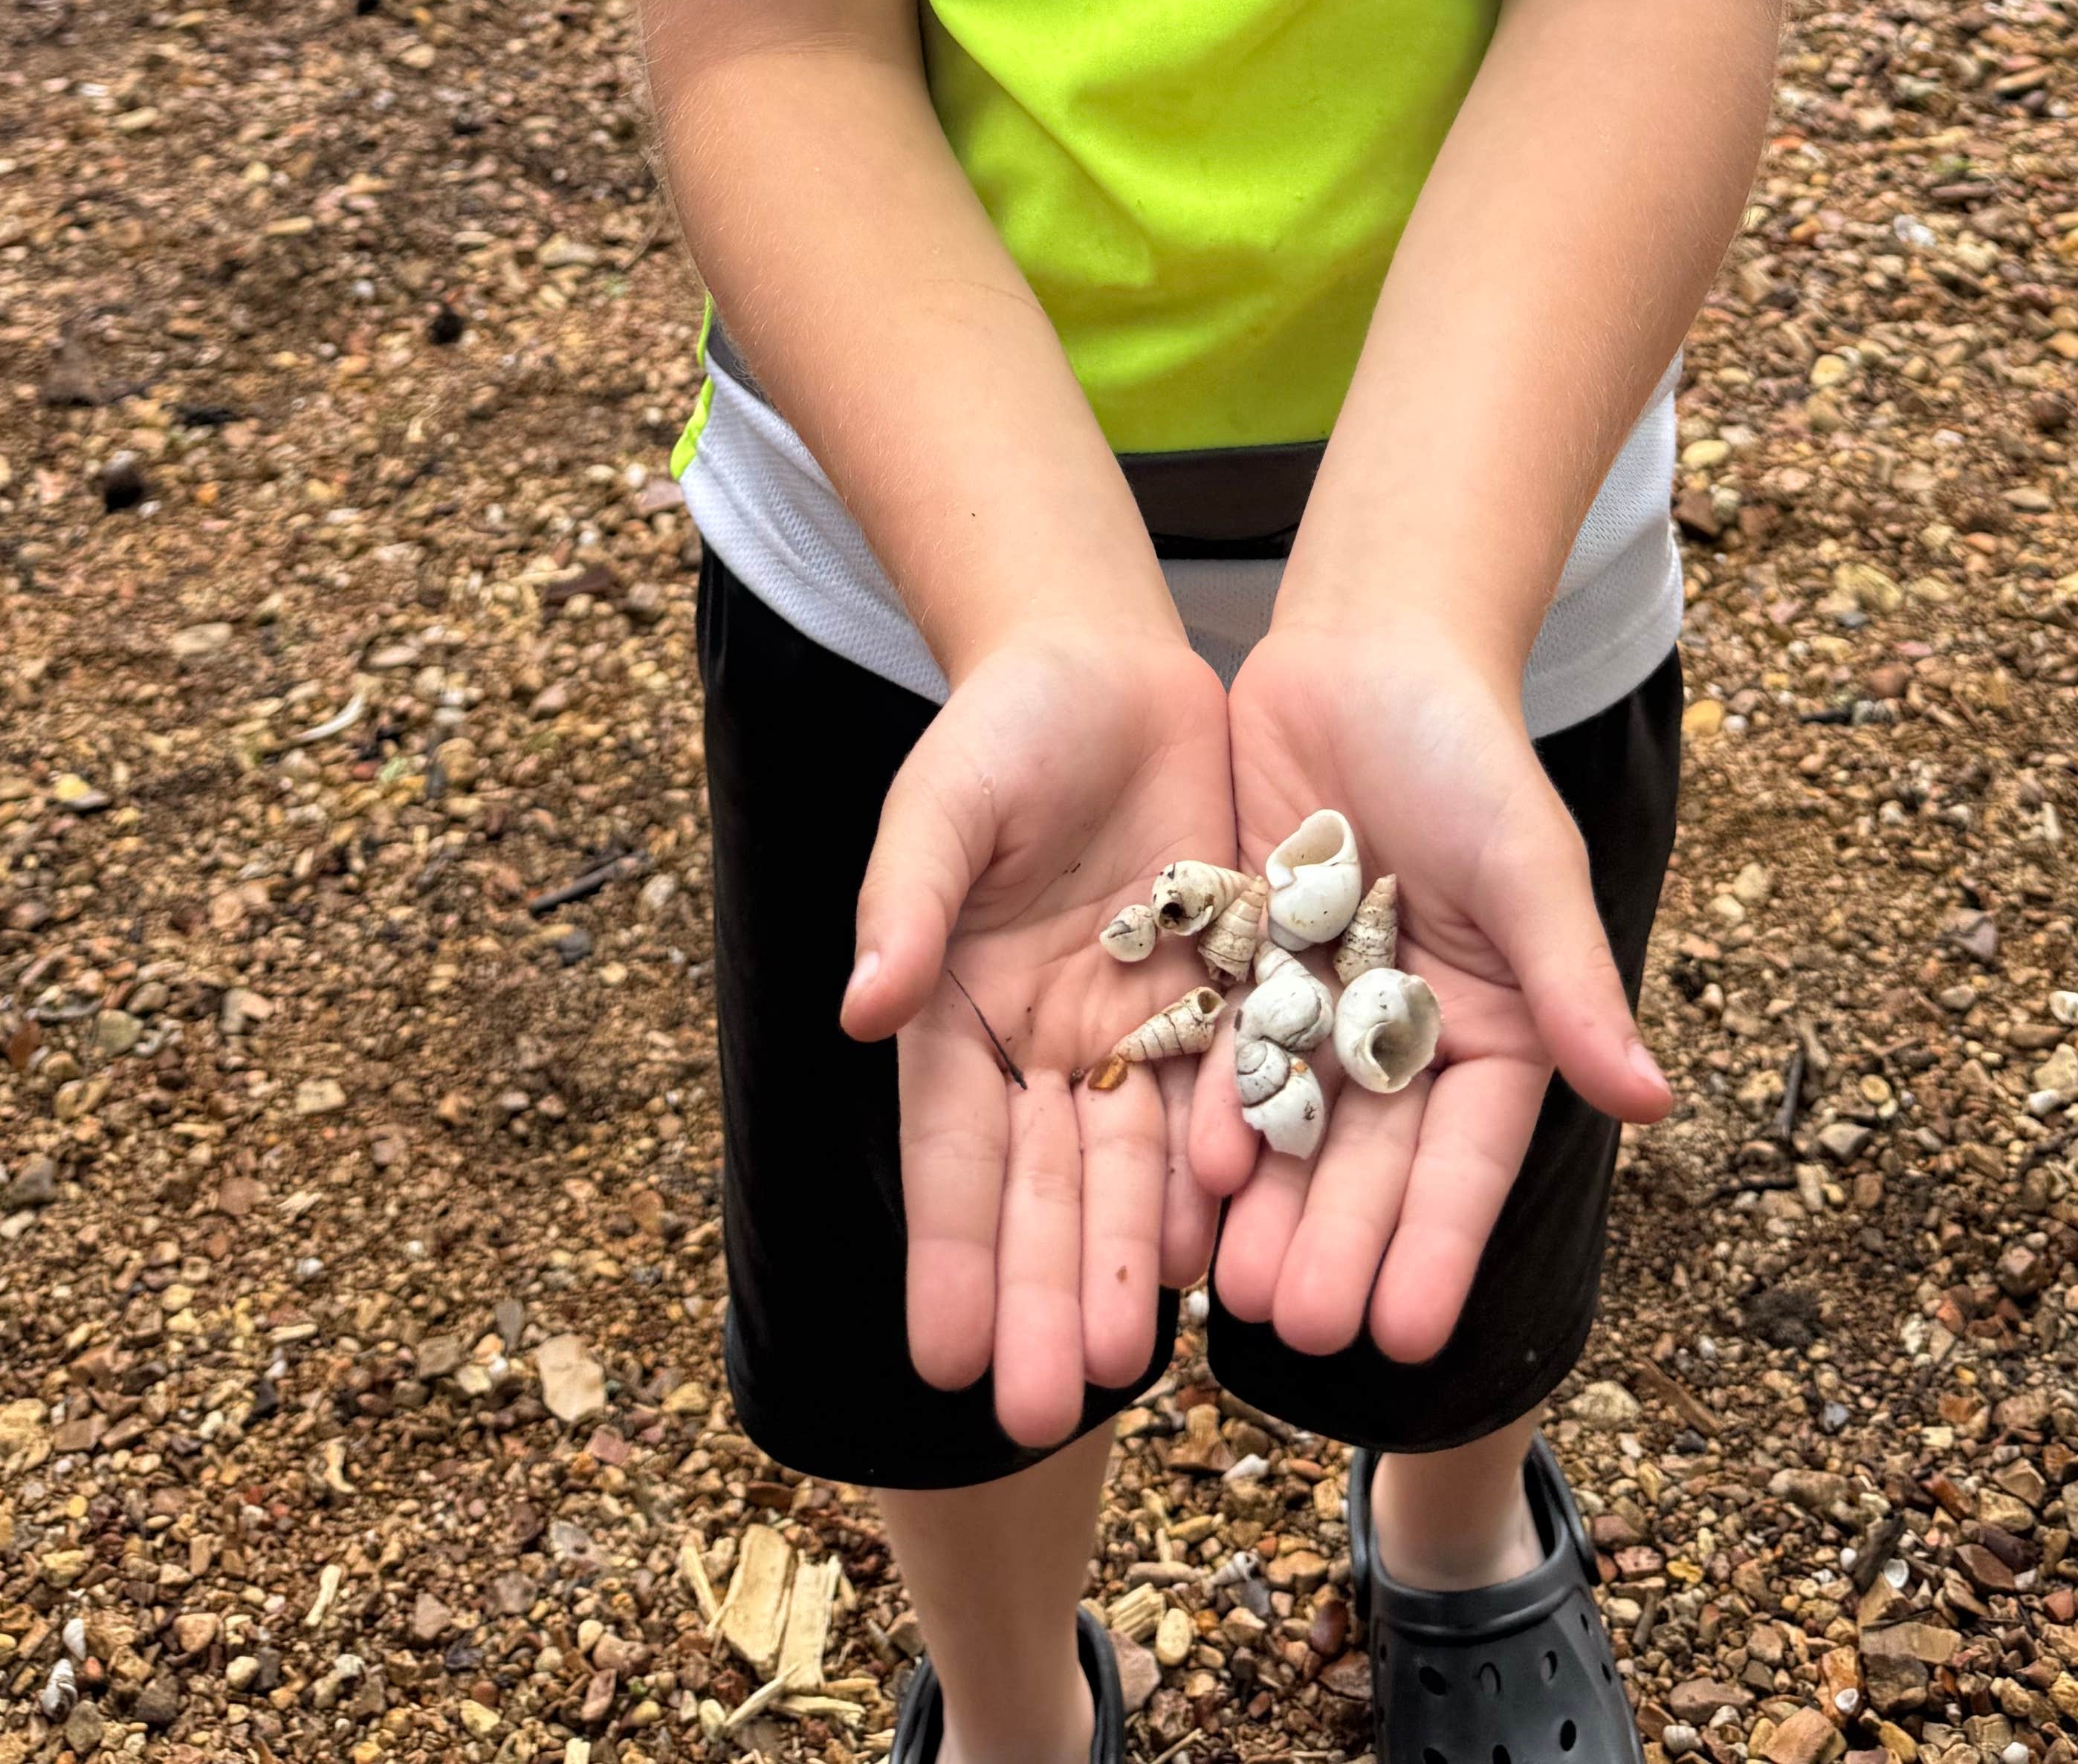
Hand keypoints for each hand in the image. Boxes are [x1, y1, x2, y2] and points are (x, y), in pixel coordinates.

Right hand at [841, 621, 1237, 1452]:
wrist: (1107, 664)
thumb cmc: (1001, 728)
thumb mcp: (943, 800)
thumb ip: (910, 901)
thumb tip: (860, 1006)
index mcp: (957, 1010)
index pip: (950, 1151)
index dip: (947, 1253)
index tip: (939, 1356)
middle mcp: (1041, 1042)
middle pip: (1040, 1187)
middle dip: (1037, 1295)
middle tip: (1040, 1412)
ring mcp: (1131, 1029)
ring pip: (1128, 1170)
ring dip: (1121, 1268)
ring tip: (1124, 1369)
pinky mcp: (1217, 995)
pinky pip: (1217, 1103)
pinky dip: (1212, 1184)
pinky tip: (1217, 1261)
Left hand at [1194, 613, 1671, 1365]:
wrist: (1366, 650)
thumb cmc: (1470, 750)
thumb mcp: (1526, 863)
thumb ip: (1572, 983)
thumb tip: (1653, 1100)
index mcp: (1491, 1031)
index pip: (1464, 1159)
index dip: (1438, 1243)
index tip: (1411, 1334)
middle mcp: (1405, 1038)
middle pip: (1372, 1164)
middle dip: (1339, 1247)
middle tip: (1300, 1333)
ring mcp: (1321, 1011)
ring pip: (1296, 1130)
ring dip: (1271, 1211)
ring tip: (1235, 1294)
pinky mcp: (1246, 969)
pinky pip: (1228, 1060)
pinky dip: (1215, 1118)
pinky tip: (1191, 1177)